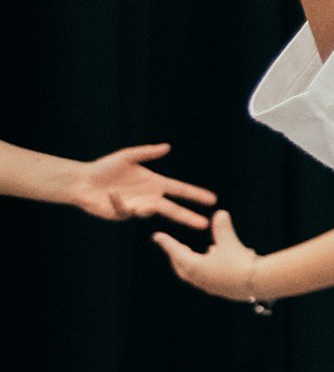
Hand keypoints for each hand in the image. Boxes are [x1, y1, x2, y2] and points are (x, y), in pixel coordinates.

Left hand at [65, 142, 215, 228]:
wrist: (82, 181)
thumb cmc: (105, 168)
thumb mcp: (127, 156)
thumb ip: (147, 153)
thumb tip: (167, 147)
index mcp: (155, 183)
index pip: (180, 190)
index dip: (195, 195)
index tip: (212, 200)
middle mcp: (149, 197)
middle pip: (173, 209)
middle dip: (188, 217)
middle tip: (203, 224)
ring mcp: (136, 207)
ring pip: (150, 212)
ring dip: (148, 209)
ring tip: (144, 205)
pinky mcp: (122, 214)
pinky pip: (125, 210)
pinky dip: (120, 202)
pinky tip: (113, 194)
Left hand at [149, 208, 259, 298]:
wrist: (256, 283)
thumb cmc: (239, 261)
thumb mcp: (229, 241)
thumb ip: (222, 228)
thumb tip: (220, 213)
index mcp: (194, 266)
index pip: (175, 251)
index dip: (166, 242)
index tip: (157, 236)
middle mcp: (197, 278)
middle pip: (181, 266)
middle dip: (177, 256)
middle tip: (176, 247)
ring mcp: (208, 286)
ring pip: (194, 274)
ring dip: (193, 263)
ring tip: (202, 253)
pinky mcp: (220, 290)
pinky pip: (207, 278)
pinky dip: (206, 269)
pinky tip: (218, 263)